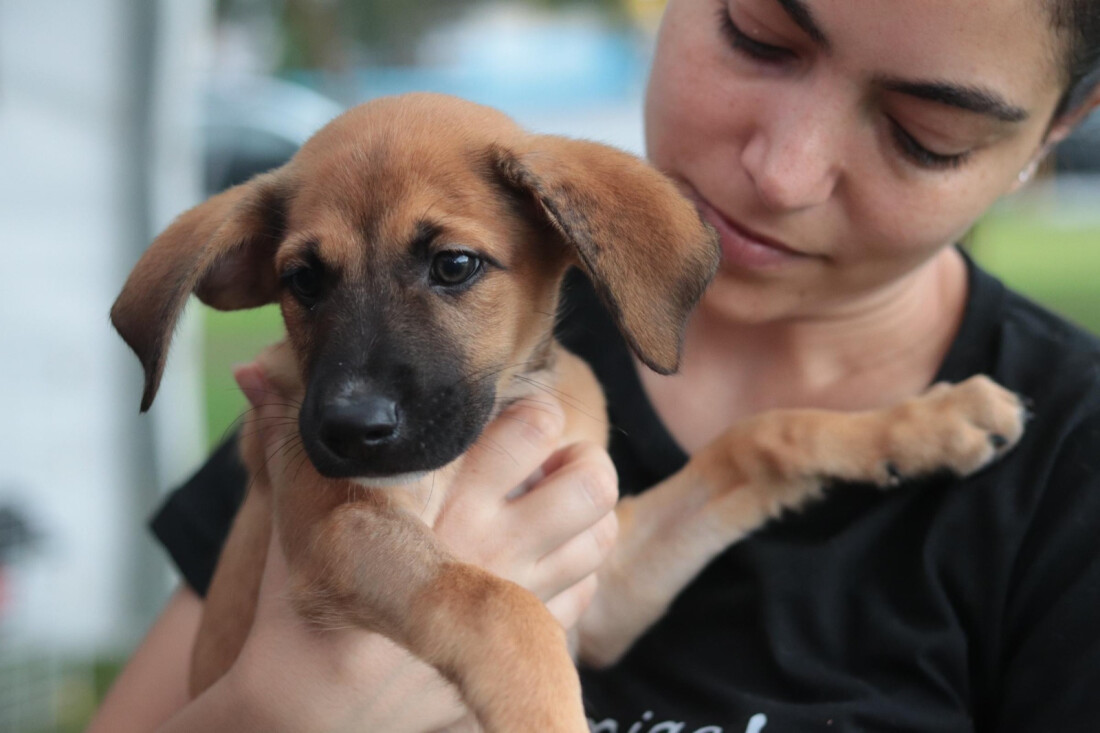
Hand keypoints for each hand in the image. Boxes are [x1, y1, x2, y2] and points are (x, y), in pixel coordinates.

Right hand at [222, 357, 616, 731]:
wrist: (318, 710)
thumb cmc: (303, 599)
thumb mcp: (292, 507)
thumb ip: (286, 429)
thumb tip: (253, 367)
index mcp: (440, 495)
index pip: (533, 423)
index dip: (534, 412)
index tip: (517, 421)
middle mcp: (490, 540)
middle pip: (589, 476)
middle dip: (581, 459)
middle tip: (555, 462)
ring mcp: (515, 596)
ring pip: (600, 531)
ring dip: (586, 513)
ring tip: (556, 507)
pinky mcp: (526, 644)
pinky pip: (588, 588)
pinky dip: (577, 568)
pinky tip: (543, 562)